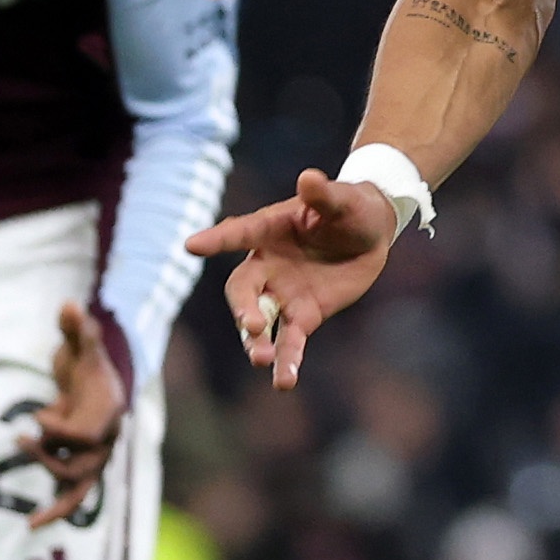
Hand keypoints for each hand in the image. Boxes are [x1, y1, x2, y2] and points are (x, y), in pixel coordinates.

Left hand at [25, 304, 127, 530]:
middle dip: (48, 458)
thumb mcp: (83, 342)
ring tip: (29, 519)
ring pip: (80, 491)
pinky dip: (55, 512)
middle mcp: (106, 441)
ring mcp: (95, 458)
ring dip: (55, 501)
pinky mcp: (81, 466)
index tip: (37, 418)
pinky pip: (72, 496)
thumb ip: (77, 327)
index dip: (61, 431)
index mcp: (109, 414)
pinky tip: (32, 526)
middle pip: (81, 465)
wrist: (101, 380)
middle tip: (19, 438)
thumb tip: (69, 307)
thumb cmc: (89, 360)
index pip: (87, 435)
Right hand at [189, 170, 401, 389]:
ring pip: (260, 322)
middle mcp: (267, 265)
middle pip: (243, 290)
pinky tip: (285, 381)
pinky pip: (291, 342)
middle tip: (253, 325)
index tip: (191, 245)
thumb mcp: (343, 199)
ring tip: (261, 361)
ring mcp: (282, 294)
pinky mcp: (304, 317)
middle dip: (243, 308)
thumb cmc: (349, 208)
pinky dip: (287, 362)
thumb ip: (323, 194)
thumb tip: (309, 178)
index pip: (237, 233)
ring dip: (256, 343)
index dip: (216, 239)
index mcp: (269, 229)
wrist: (369, 233)